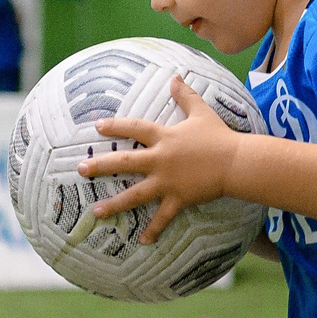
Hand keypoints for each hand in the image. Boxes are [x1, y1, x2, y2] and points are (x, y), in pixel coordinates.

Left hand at [82, 76, 240, 242]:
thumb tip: (175, 75)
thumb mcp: (201, 112)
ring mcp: (167, 182)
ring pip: (135, 195)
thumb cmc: (219, 136)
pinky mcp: (178, 199)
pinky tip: (142, 242)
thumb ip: (185, 94)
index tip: (96, 127)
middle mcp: (160, 160)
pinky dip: (153, 230)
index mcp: (164, 137)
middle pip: (124, 162)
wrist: (236, 162)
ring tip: (95, 211)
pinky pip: (163, 217)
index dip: (114, 126)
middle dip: (100, 165)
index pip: (133, 128)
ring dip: (114, 204)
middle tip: (80, 169)